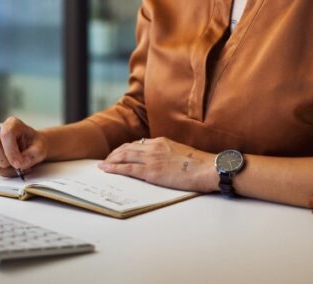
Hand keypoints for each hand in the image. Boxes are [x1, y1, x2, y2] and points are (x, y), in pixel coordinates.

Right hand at [0, 116, 48, 177]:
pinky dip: (6, 172)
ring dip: (8, 168)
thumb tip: (20, 163)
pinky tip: (15, 168)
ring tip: (21, 167)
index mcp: (12, 124)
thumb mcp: (40, 148)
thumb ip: (32, 155)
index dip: (11, 151)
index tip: (18, 163)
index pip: (5, 134)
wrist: (34, 147)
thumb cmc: (36, 144)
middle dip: (6, 161)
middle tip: (19, 166)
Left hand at [98, 137, 217, 192]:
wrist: (209, 168)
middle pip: (128, 148)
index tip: (119, 153)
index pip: (138, 143)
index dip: (126, 148)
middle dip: (115, 154)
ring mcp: (152, 158)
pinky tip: (106, 169)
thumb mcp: (182, 152)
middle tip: (107, 159)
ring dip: (111, 160)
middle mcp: (154, 147)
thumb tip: (164, 160)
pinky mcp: (152, 171)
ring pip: (124, 156)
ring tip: (103, 165)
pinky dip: (115, 168)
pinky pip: (128, 169)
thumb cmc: (201, 164)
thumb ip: (170, 154)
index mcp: (162, 141)